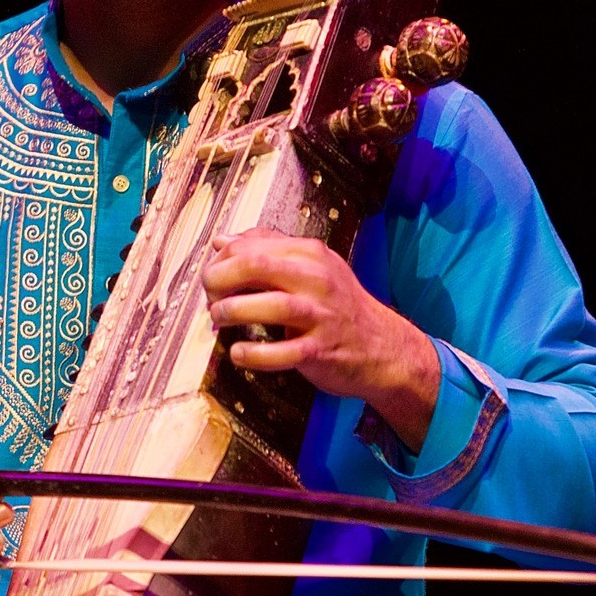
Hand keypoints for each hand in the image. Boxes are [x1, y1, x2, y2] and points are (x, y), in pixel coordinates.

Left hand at [203, 227, 440, 450]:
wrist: (385, 349)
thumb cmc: (338, 306)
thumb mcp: (310, 268)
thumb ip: (266, 251)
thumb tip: (222, 241)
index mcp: (309, 254)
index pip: (249, 246)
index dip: (220, 261)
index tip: (212, 279)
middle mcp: (316, 279)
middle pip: (254, 265)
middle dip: (219, 279)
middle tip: (210, 298)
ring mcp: (321, 314)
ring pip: (270, 305)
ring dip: (232, 312)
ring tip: (219, 319)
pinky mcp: (322, 350)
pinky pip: (282, 352)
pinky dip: (254, 354)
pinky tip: (239, 353)